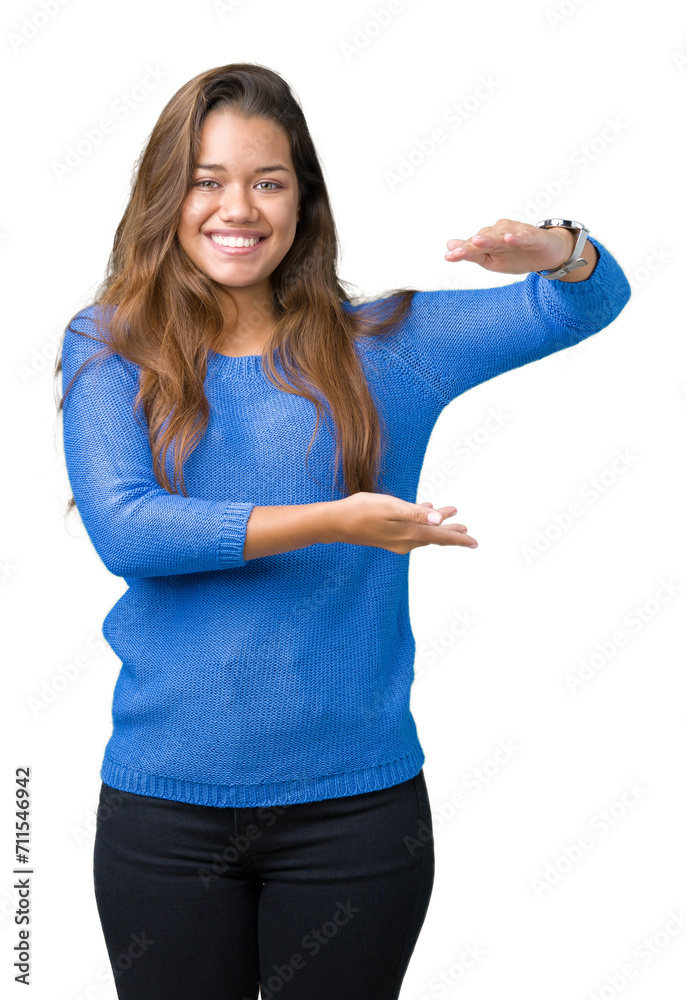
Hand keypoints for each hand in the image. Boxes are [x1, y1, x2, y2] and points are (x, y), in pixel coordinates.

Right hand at [330, 492, 477, 554]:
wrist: (336, 523)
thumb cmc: (361, 511)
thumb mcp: (391, 507)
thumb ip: (416, 513)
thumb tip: (440, 520)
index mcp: (409, 533)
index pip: (440, 536)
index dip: (459, 538)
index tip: (475, 542)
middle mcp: (406, 541)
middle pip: (435, 536)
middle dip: (452, 532)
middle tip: (467, 530)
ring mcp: (396, 541)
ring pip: (424, 533)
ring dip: (437, 524)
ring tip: (451, 515)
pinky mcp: (388, 537)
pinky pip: (412, 530)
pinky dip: (422, 521)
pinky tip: (424, 511)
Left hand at [444, 218, 574, 274]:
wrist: (547, 254)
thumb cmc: (518, 256)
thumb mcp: (492, 260)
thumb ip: (472, 253)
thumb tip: (449, 246)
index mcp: (490, 240)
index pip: (474, 246)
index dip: (462, 251)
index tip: (448, 256)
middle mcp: (501, 232)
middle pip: (484, 240)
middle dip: (471, 246)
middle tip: (457, 251)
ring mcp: (517, 232)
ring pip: (501, 236)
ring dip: (489, 239)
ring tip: (476, 241)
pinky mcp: (533, 236)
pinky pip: (524, 236)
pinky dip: (517, 237)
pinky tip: (509, 239)